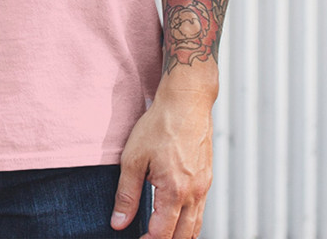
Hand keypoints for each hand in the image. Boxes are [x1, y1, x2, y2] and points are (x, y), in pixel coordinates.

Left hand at [110, 89, 212, 237]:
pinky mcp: (207, 177)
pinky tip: (176, 216)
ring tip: (161, 235)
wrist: (186, 101)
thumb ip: (126, 194)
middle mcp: (194, 194)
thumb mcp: (133, 158)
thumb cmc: (159, 125)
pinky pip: (201, 210)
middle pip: (183, 236)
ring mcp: (204, 186)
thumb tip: (118, 222)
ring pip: (196, 226)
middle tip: (147, 238)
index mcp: (174, 192)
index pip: (162, 234)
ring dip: (179, 236)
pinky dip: (189, 221)